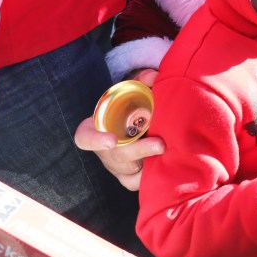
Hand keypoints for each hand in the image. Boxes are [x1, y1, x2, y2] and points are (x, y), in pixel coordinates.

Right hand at [73, 69, 164, 190]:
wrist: (132, 128)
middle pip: (116, 156)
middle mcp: (102, 150)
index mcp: (94, 129)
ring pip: (130, 171)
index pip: (85, 137)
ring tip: (170, 152)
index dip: (96, 140)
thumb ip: (140, 81)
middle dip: (139, 151)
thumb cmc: (128, 109)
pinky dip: (155, 174)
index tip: (111, 141)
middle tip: (160, 144)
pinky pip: (140, 182)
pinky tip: (169, 165)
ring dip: (151, 163)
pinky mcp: (128, 179)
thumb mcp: (130, 92)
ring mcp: (115, 167)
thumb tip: (155, 75)